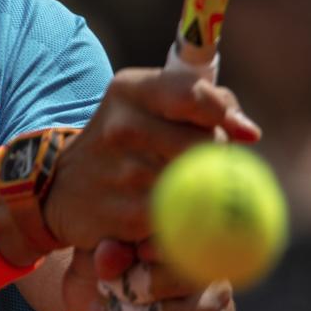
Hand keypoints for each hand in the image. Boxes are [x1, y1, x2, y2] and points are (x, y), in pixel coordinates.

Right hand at [43, 68, 260, 249]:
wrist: (62, 188)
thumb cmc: (124, 142)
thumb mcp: (149, 105)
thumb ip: (204, 103)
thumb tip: (248, 133)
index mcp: (129, 91)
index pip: (192, 95)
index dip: (224, 115)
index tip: (240, 133)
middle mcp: (122, 127)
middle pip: (206, 144)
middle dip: (216, 157)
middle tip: (204, 165)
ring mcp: (122, 172)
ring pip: (198, 184)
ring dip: (203, 190)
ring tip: (182, 189)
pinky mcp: (125, 215)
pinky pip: (181, 218)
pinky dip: (186, 220)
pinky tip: (172, 214)